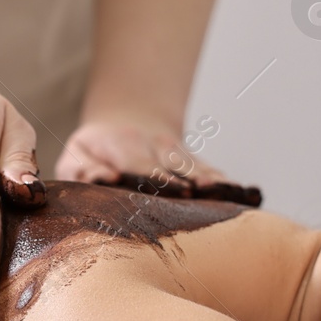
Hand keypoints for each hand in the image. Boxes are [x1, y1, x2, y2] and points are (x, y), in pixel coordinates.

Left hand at [57, 113, 224, 185]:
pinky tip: (243, 195)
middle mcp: (156, 146)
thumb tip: (106, 180)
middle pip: (175, 168)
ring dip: (212, 182)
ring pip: (197, 168)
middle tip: (202, 198)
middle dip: (188, 183)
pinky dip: (226, 183)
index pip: (142, 164)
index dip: (158, 177)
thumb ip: (84, 169)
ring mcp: (178, 152)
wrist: (127, 122)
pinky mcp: (194, 161)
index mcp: (124, 144)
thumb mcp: (77, 155)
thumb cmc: (95, 151)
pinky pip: (212, 171)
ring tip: (228, 195)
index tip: (175, 189)